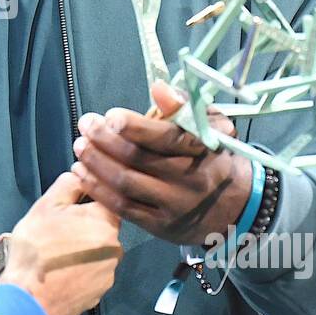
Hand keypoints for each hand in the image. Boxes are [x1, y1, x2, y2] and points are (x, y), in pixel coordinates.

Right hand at [1, 171, 121, 314]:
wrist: (28, 300)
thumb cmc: (36, 251)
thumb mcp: (46, 206)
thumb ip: (69, 184)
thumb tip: (81, 173)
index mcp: (105, 223)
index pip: (106, 201)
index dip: (86, 200)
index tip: (70, 206)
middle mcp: (114, 248)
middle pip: (101, 228)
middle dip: (81, 227)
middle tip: (56, 232)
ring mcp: (108, 273)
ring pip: (96, 252)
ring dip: (80, 250)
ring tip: (54, 254)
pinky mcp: (99, 293)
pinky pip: (91, 273)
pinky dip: (78, 271)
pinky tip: (58, 271)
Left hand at [70, 80, 252, 245]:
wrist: (234, 206)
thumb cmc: (214, 156)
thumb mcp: (211, 125)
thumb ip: (184, 106)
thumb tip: (159, 88)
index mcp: (202, 150)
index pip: (165, 137)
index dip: (134, 126)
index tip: (111, 116)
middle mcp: (189, 179)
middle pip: (137, 159)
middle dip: (104, 140)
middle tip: (86, 124)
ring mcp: (173, 205)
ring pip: (125, 183)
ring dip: (96, 163)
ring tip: (80, 146)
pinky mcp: (160, 226)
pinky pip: (122, 207)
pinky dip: (97, 189)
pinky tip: (81, 173)